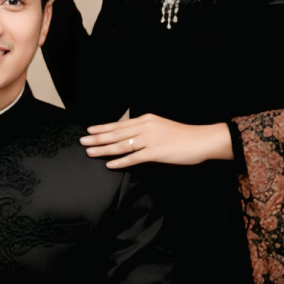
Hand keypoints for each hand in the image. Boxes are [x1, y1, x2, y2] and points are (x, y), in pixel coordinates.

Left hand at [80, 114, 233, 166]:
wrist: (201, 140)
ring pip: (122, 145)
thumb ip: (145, 130)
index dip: (103, 128)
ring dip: (104, 149)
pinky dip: (120, 161)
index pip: (119, 124)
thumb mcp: (161, 127)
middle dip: (97, 138)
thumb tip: (131, 136)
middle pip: (116, 133)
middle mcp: (146, 127)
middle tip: (82, 141)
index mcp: (146, 119)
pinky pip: (134, 158)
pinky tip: (110, 164)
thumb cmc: (183, 136)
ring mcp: (150, 140)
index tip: (90, 130)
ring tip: (90, 152)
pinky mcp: (155, 152)